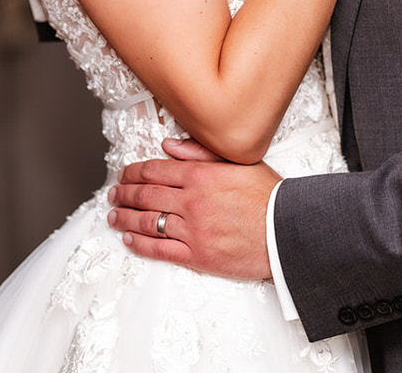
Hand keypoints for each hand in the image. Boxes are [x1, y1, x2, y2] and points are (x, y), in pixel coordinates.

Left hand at [107, 138, 280, 279]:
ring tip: (113, 216)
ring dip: (124, 218)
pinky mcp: (197, 256)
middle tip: (114, 194)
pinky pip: (160, 250)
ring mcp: (192, 230)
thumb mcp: (238, 163)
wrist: (287, 232)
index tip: (124, 174)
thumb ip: (200, 152)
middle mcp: (191, 201)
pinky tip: (129, 240)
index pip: (154, 170)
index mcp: (200, 176)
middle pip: (145, 195)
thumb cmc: (269, 196)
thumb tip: (168, 145)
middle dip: (123, 194)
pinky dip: (140, 245)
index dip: (133, 172)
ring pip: (147, 222)